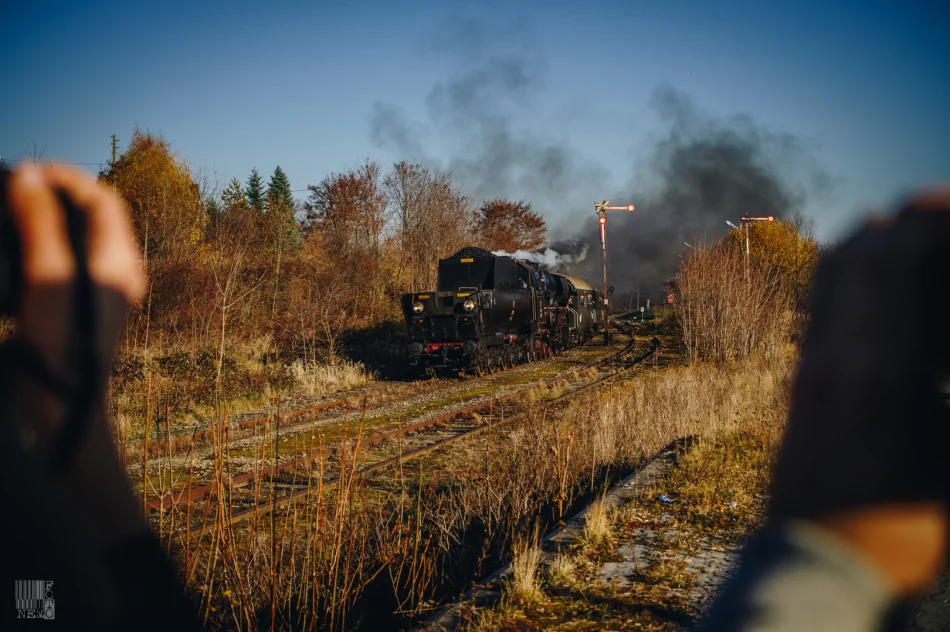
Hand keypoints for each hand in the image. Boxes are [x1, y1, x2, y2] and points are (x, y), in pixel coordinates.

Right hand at [5, 164, 147, 542]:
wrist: (63, 409)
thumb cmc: (63, 346)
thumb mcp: (48, 278)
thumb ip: (40, 224)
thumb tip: (29, 176)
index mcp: (120, 260)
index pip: (102, 198)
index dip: (65, 178)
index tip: (24, 172)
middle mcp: (118, 271)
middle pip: (89, 215)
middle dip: (50, 194)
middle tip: (9, 188)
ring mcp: (100, 290)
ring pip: (73, 237)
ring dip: (42, 219)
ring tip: (5, 212)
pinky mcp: (78, 307)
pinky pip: (61, 262)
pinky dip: (37, 247)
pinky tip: (10, 252)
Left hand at [769, 188, 949, 595]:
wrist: (812, 564)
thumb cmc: (897, 529)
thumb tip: (937, 348)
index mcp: (875, 371)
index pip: (888, 263)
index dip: (925, 222)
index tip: (949, 209)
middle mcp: (830, 357)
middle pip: (852, 256)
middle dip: (900, 225)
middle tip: (939, 220)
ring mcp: (806, 368)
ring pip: (827, 280)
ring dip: (869, 247)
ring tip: (913, 247)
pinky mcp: (797, 383)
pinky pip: (817, 308)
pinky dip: (848, 280)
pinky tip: (879, 294)